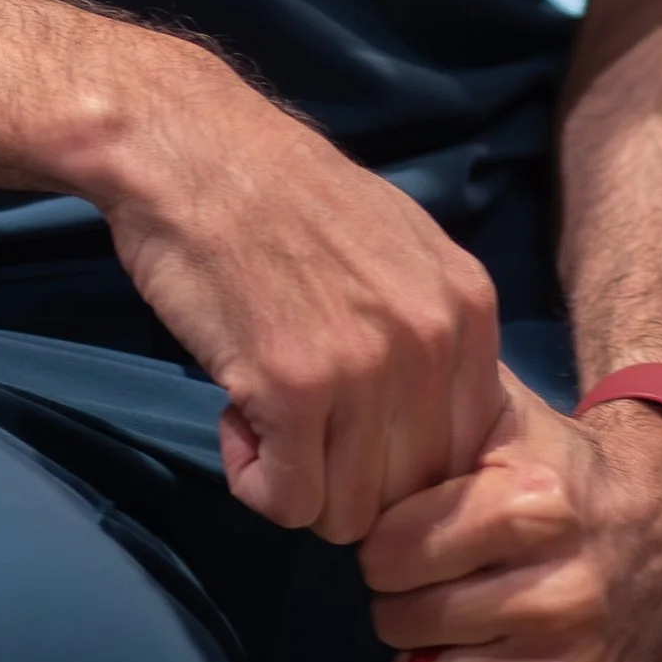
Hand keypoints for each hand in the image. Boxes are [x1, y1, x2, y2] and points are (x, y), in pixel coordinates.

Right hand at [102, 65, 502, 544]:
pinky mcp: (294, 388)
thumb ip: (432, 329)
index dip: (397, 459)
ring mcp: (366, 367)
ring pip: (349, 512)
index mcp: (468, 307)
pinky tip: (234, 416)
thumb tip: (438, 427)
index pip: (464, 454)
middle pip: (410, 494)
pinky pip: (289, 501)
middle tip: (296, 420)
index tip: (346, 426)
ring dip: (296, 480)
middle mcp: (432, 340)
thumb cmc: (282, 194)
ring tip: (260, 407)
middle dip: (347, 477)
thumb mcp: (400, 245)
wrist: (194, 149)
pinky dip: (253, 480)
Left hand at [359, 369, 661, 661]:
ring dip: (429, 655)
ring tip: (454, 619)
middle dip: (399, 601)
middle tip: (424, 582)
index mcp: (533, 508)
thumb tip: (352, 421)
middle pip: (407, 621)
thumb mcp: (504, 420)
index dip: (383, 546)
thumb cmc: (560, 471)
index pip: (391, 554)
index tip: (401, 539)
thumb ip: (430, 416)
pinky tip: (486, 660)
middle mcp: (563, 592)